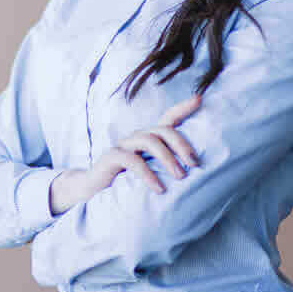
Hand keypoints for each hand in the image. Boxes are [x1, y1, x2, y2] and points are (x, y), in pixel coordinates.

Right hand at [53, 93, 201, 211]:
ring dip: (168, 158)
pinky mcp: (111, 157)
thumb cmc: (126, 182)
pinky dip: (147, 174)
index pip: (168, 118)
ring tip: (181, 176)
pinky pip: (131, 160)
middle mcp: (137, 137)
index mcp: (149, 138)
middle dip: (182, 144)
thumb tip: (195, 174)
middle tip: (195, 164)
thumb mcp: (151, 174)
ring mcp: (123, 145)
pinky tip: (159, 188)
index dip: (183, 107)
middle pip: (163, 129)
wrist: (93, 192)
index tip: (199, 99)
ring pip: (149, 140)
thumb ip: (167, 169)